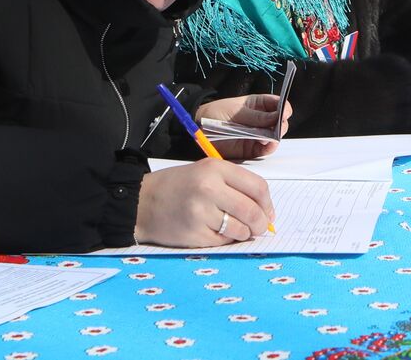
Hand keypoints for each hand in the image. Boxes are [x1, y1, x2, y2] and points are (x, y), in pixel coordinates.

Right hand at [135, 158, 275, 246]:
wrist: (141, 202)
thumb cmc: (178, 187)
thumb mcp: (206, 173)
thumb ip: (235, 186)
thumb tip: (266, 211)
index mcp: (215, 169)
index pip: (257, 187)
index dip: (268, 203)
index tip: (269, 212)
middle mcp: (209, 188)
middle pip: (251, 211)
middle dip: (261, 223)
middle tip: (260, 228)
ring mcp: (200, 212)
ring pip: (240, 229)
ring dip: (244, 233)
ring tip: (238, 230)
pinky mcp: (193, 234)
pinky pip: (223, 241)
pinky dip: (226, 240)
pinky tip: (217, 233)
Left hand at [196, 94, 292, 159]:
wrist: (198, 128)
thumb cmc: (216, 113)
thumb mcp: (236, 111)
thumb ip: (257, 116)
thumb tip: (277, 116)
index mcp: (259, 105)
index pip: (278, 104)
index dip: (284, 107)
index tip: (284, 112)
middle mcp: (262, 120)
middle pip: (281, 121)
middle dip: (281, 123)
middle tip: (278, 125)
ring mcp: (258, 134)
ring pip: (276, 136)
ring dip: (275, 136)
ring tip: (269, 136)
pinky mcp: (253, 148)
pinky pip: (266, 149)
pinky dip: (269, 147)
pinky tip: (266, 143)